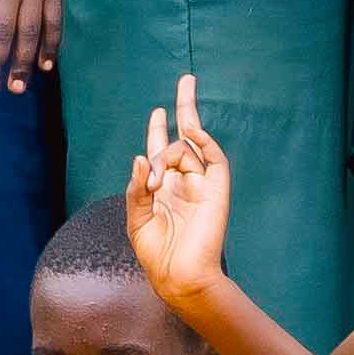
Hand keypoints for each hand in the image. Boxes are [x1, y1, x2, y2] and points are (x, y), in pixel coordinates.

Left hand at [121, 78, 238, 309]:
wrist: (178, 275)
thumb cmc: (156, 252)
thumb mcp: (136, 216)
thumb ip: (137, 186)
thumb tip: (141, 156)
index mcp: (164, 187)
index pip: (161, 150)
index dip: (158, 130)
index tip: (158, 112)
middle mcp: (184, 181)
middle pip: (183, 137)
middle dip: (184, 107)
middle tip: (187, 78)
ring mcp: (202, 183)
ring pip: (185, 149)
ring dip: (165, 157)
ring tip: (155, 185)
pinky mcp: (216, 189)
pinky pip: (212, 157)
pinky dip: (201, 142)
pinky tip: (190, 131)